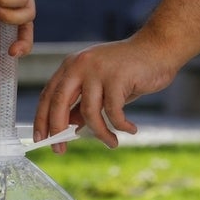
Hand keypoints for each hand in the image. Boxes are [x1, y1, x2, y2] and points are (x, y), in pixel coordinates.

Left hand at [33, 34, 178, 151]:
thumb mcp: (100, 87)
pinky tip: (130, 129)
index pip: (48, 95)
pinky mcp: (117, 77)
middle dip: (57, 130)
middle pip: (59, 103)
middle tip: (59, 150)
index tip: (40, 139)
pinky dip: (121, 125)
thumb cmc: (129, 71)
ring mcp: (98, 70)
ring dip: (100, 133)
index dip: (41, 119)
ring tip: (112, 142)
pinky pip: (113, 111)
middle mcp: (80, 65)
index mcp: (71, 66)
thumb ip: (82, 104)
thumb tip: (66, 129)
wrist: (158, 49)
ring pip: (88, 112)